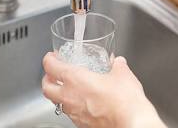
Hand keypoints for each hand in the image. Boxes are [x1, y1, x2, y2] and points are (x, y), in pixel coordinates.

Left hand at [42, 52, 165, 127]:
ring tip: (66, 87)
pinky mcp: (80, 124)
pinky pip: (69, 113)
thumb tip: (118, 62)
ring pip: (55, 102)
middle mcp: (69, 96)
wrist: (131, 124)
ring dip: (57, 93)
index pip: (51, 66)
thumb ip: (118, 65)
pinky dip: (70, 105)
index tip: (52, 57)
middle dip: (47, 79)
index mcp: (75, 79)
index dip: (49, 59)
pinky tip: (82, 102)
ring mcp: (73, 113)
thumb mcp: (123, 75)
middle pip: (46, 87)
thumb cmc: (124, 101)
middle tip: (53, 73)